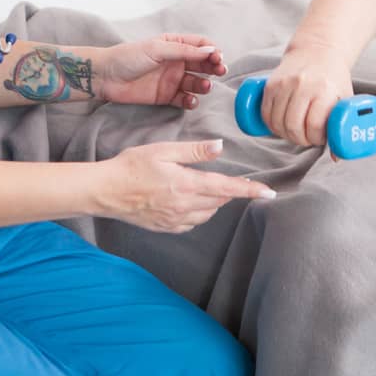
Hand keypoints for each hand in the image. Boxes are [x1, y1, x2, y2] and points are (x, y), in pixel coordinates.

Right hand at [93, 139, 274, 232]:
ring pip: (208, 213)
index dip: (251, 191)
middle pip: (220, 201)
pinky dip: (199, 212)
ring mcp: (175, 220)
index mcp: (187, 185)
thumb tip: (220, 147)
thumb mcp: (164, 150)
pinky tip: (190, 200)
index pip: (228, 189)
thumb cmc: (132, 166)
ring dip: (214, 201)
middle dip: (229, 191)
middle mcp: (185, 206)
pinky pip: (193, 222)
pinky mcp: (166, 227)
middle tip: (228, 178)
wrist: (105, 191)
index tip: (270, 193)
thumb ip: (194, 151)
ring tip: (205, 185)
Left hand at [95, 33, 227, 107]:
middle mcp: (176, 61)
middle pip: (202, 64)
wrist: (105, 77)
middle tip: (220, 71)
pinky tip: (191, 100)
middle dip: (213, 67)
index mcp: (175, 44)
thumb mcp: (157, 49)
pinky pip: (184, 99)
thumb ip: (184, 51)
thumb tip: (210, 50)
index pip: (200, 45)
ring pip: (196, 82)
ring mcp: (172, 79)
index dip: (212, 51)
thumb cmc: (128, 57)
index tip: (218, 57)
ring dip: (203, 85)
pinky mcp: (166, 96)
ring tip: (204, 86)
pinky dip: (191, 101)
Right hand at [261, 42, 352, 146]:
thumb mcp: (344, 98)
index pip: (314, 124)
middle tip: (307, 137)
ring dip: (284, 134)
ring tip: (295, 131)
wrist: (317, 50)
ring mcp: (285, 83)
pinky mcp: (271, 83)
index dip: (316, 138)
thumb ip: (342, 127)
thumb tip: (337, 157)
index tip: (319, 138)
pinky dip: (270, 124)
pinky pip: (265, 112)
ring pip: (277, 122)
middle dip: (299, 139)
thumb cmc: (333, 79)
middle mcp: (303, 85)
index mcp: (325, 89)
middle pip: (293, 126)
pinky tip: (280, 125)